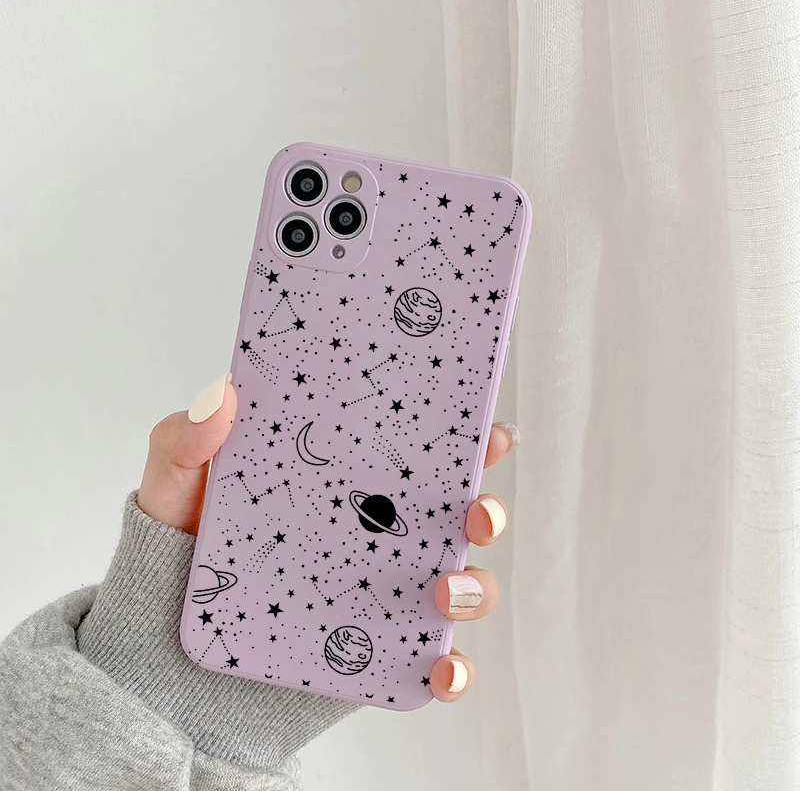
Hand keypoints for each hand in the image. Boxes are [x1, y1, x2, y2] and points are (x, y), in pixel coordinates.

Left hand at [137, 372, 518, 702]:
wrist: (171, 647)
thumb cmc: (185, 549)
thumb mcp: (176, 485)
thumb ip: (186, 438)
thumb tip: (222, 394)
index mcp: (351, 483)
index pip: (422, 451)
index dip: (466, 438)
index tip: (486, 429)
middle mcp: (380, 534)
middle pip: (458, 516)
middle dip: (485, 509)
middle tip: (474, 512)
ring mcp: (385, 592)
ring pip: (460, 585)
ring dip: (474, 587)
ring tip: (443, 591)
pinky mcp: (378, 650)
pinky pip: (432, 662)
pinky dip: (453, 668)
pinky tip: (440, 667)